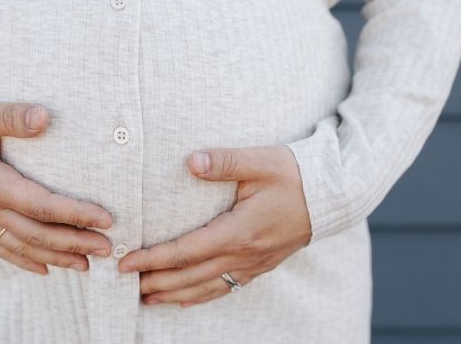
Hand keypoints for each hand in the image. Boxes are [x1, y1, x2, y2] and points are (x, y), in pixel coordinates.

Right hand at [0, 95, 113, 274]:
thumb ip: (10, 116)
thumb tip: (45, 118)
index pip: (40, 204)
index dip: (74, 214)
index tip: (105, 218)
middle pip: (36, 233)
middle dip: (74, 243)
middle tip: (108, 248)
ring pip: (22, 246)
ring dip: (56, 257)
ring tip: (87, 264)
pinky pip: (1, 248)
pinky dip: (25, 260)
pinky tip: (45, 269)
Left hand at [117, 144, 311, 306]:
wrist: (333, 194)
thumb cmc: (295, 174)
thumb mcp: (260, 161)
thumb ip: (224, 162)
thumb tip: (190, 162)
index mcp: (239, 231)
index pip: (186, 251)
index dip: (153, 258)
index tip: (127, 262)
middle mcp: (244, 254)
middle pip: (191, 277)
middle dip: (156, 281)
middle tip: (126, 283)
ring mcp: (254, 264)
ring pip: (207, 288)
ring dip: (174, 294)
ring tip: (147, 297)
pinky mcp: (261, 265)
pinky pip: (226, 287)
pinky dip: (201, 296)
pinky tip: (186, 300)